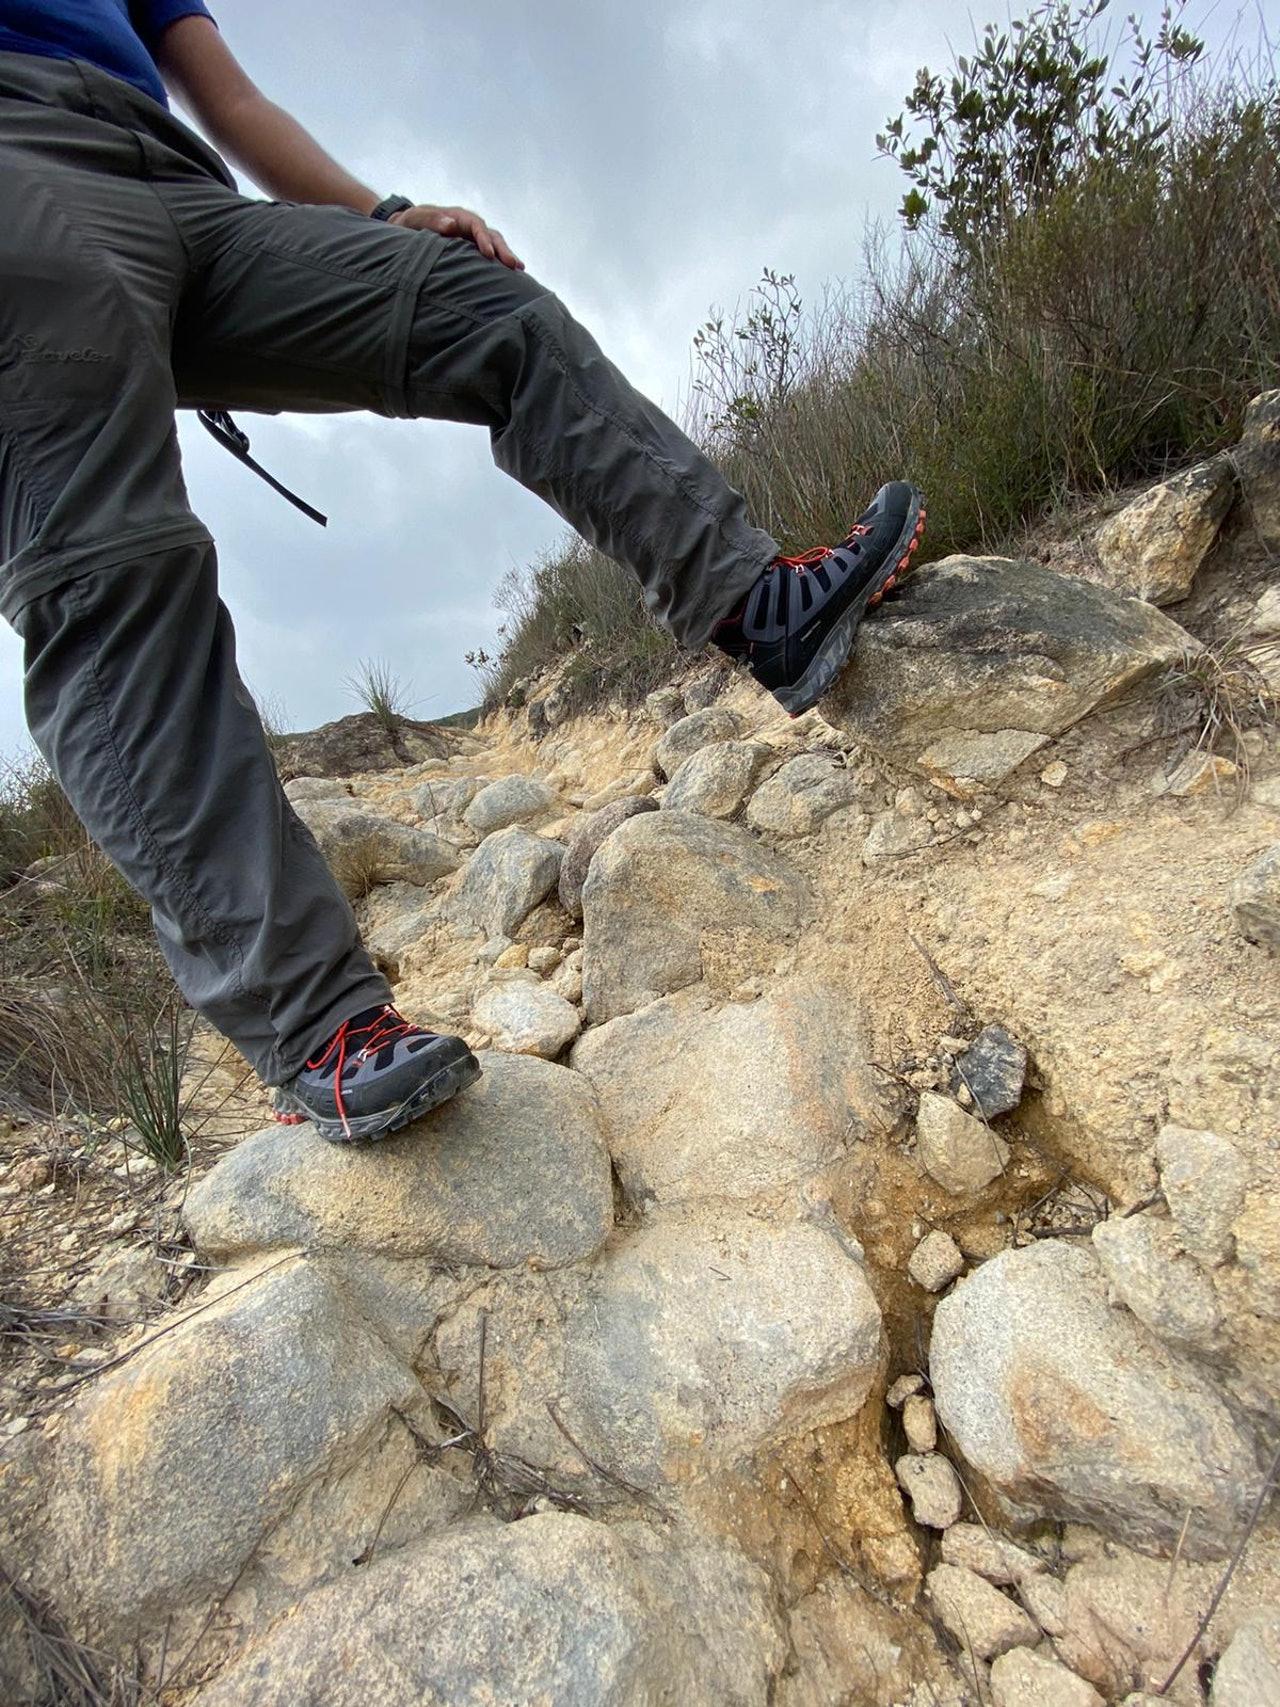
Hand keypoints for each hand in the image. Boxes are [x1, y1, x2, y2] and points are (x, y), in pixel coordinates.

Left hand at [390, 203, 523, 269]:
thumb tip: (451, 224)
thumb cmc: (410, 223)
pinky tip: (511, 273)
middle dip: (503, 250)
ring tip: (519, 269)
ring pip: (495, 244)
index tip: (488, 255)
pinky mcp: (473, 248)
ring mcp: (473, 237)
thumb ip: (432, 220)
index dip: (483, 239)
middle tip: (513, 265)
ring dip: (506, 255)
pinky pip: (490, 253)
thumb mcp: (416, 219)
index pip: (476, 226)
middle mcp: (469, 225)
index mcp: (458, 216)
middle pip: (491, 235)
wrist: (408, 226)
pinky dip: (500, 261)